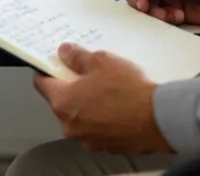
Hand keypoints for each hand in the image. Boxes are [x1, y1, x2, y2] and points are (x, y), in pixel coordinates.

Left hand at [32, 44, 171, 154]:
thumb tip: (64, 52)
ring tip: (109, 91)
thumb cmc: (128, 90)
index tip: (55, 64)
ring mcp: (88, 139)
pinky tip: (118, 107)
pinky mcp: (105, 146)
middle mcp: (70, 125)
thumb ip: (77, 57)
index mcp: (63, 103)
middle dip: (72, 88)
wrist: (158, 118)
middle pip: (62, 102)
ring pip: (80, 117)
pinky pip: (97, 129)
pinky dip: (102, 119)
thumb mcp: (101, 61)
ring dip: (88, 105)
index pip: (42, 84)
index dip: (47, 71)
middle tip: (89, 75)